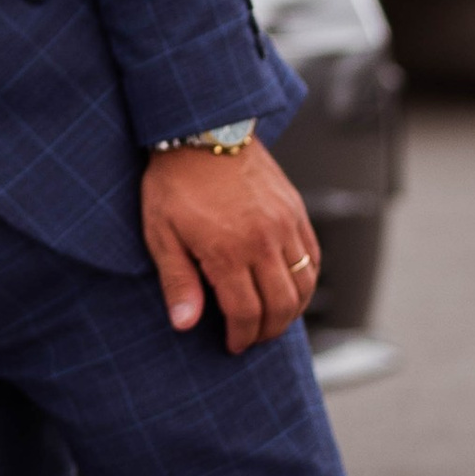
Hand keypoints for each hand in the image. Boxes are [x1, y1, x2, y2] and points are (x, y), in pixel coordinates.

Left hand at [142, 141, 320, 352]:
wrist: (203, 130)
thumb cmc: (175, 180)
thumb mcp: (161, 233)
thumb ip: (177, 281)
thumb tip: (185, 324)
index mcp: (229, 250)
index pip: (246, 313)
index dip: (242, 336)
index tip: (233, 345)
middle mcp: (264, 240)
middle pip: (282, 305)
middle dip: (268, 331)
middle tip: (254, 338)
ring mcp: (285, 224)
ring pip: (305, 284)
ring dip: (292, 310)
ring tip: (273, 319)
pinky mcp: (295, 209)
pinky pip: (313, 256)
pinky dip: (307, 280)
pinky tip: (291, 287)